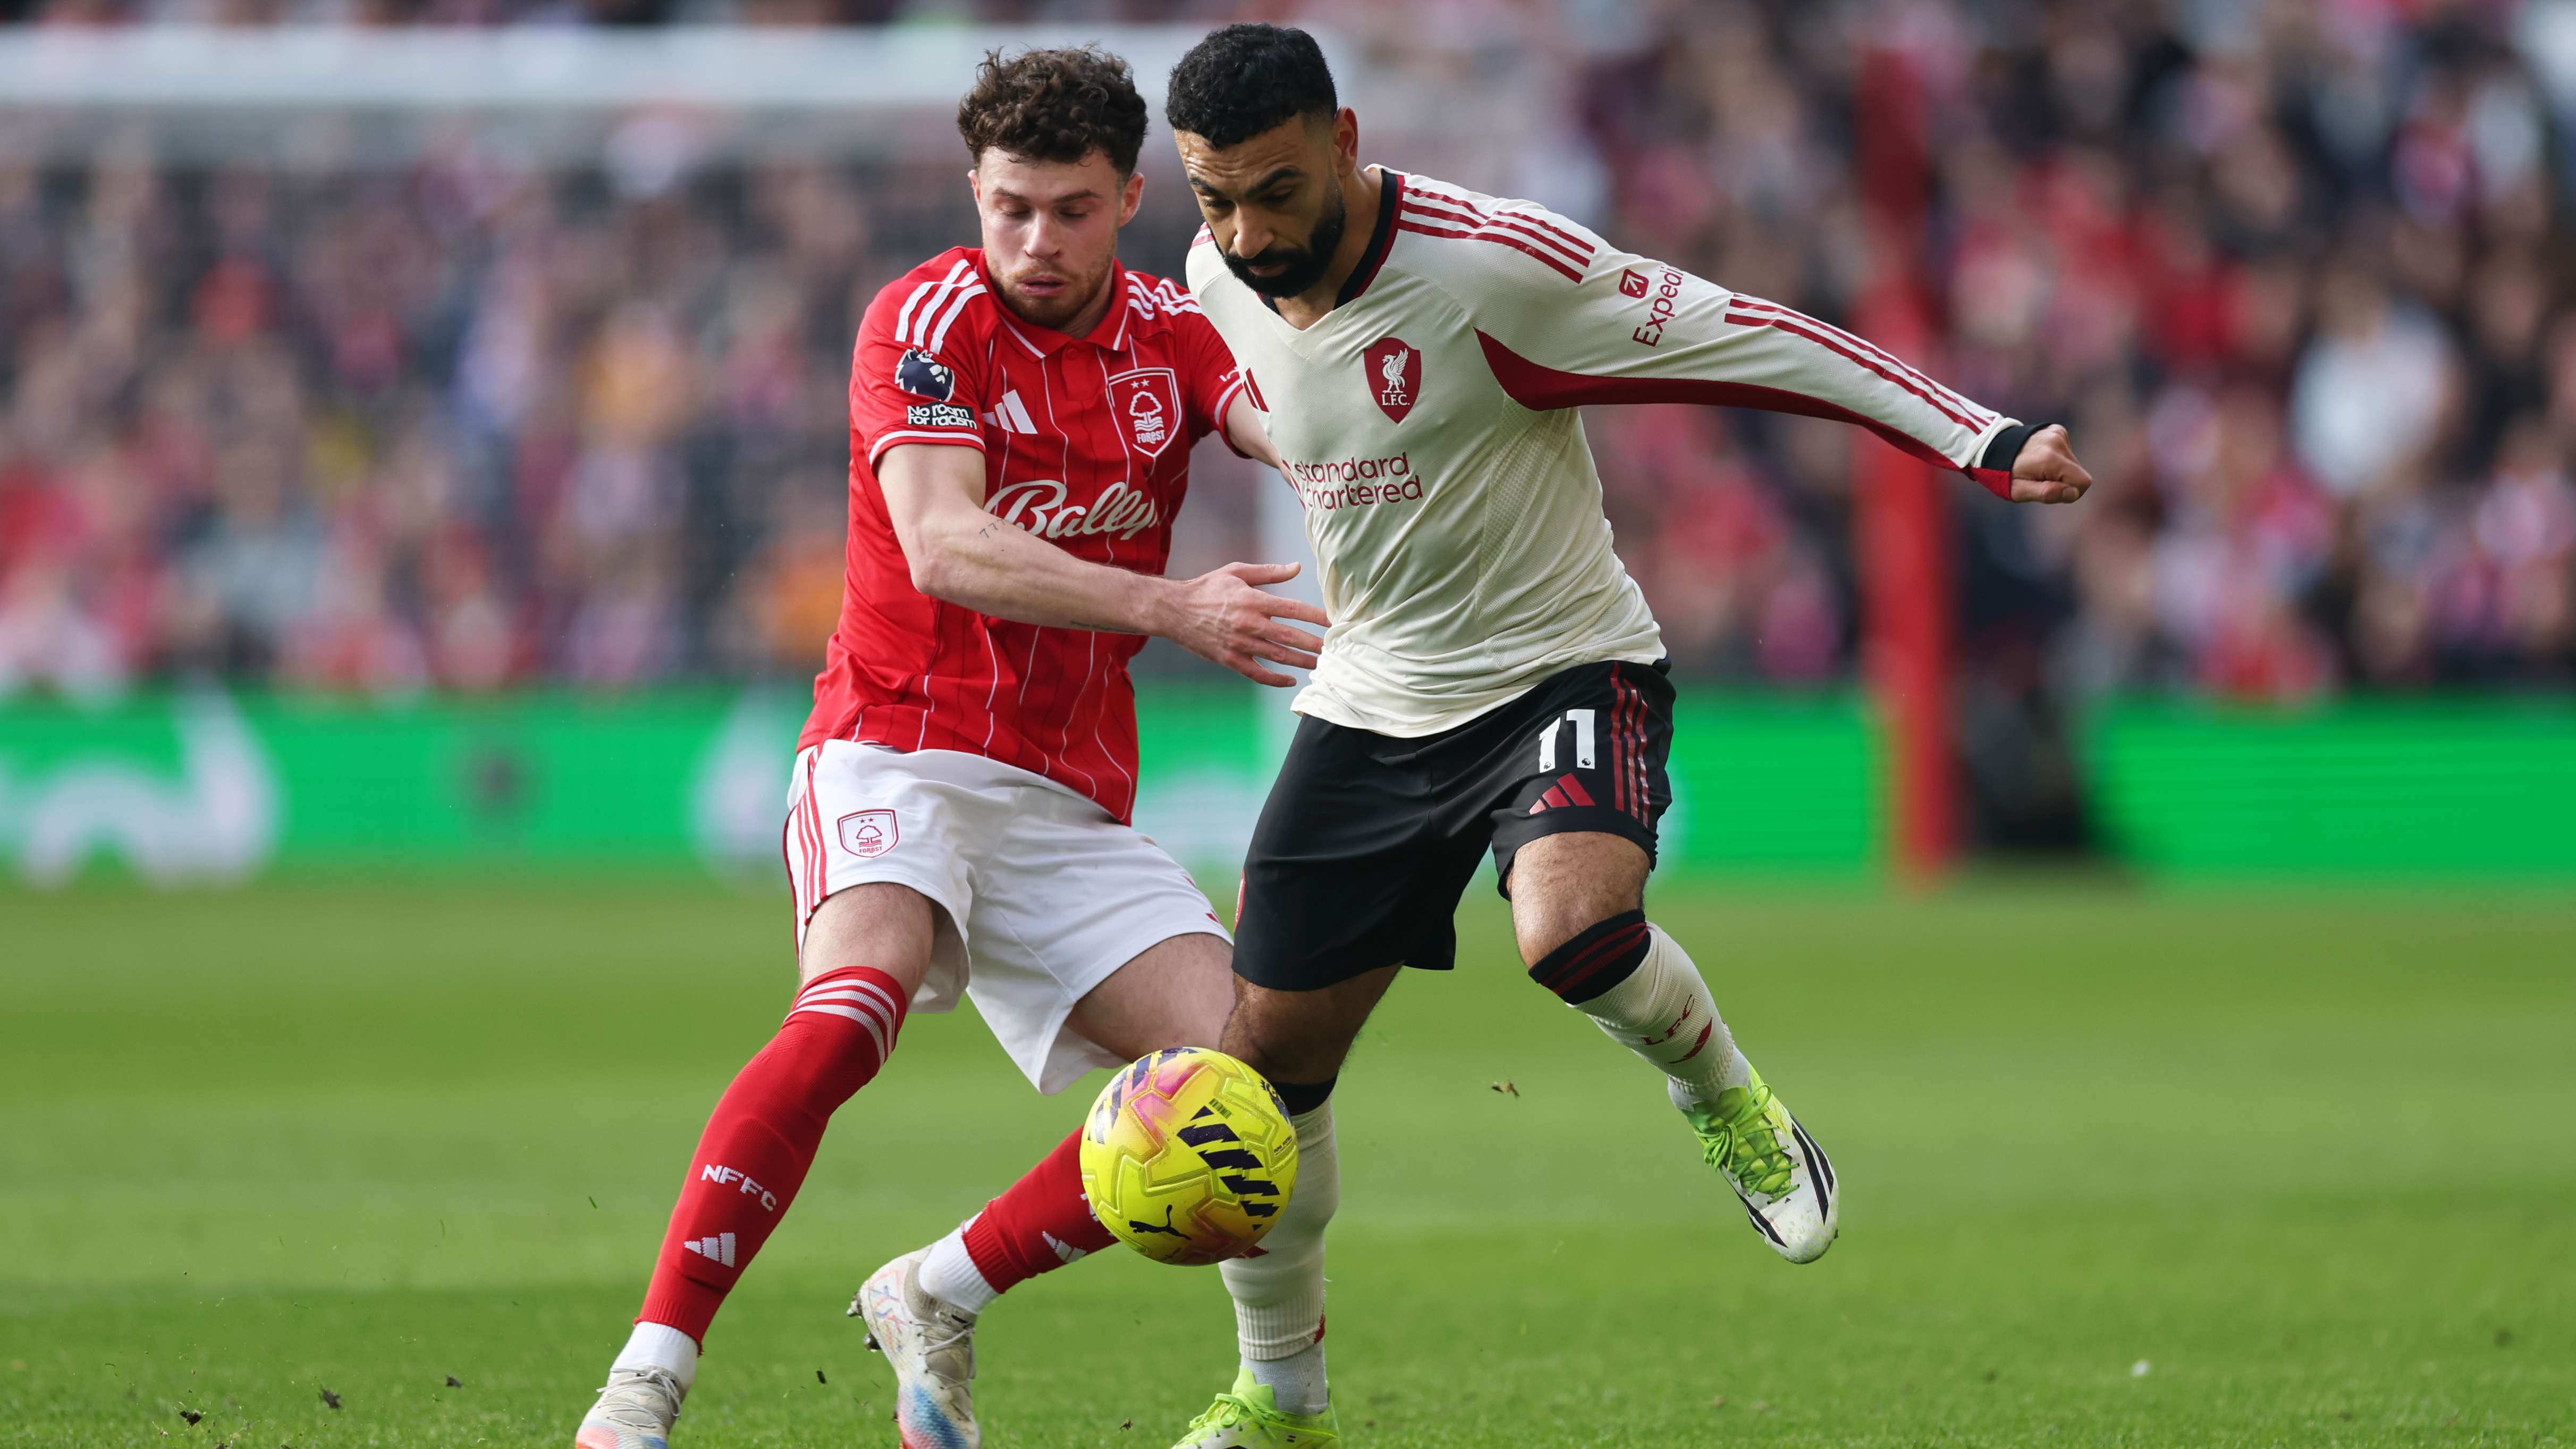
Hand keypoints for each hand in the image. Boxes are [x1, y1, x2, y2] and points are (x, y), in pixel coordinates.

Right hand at [1155, 562, 1330, 687]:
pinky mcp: (1230, 659)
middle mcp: (1249, 624)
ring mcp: (1240, 644)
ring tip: (1320, 665)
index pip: (1293, 609)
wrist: (1174, 610)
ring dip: (1302, 662)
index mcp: (1253, 600)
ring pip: (1278, 657)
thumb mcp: (1237, 572)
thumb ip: (1269, 572)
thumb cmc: (1207, 588)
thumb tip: (1297, 567)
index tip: (1333, 622)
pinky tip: (1290, 680)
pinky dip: (1275, 679)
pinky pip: (1257, 673)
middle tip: (1334, 650)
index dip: (1316, 616)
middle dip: (1315, 644)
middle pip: (1290, 637)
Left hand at [2008, 424, 2090, 503]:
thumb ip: (2047, 494)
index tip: (2051, 490)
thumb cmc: (2004, 474)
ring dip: (2058, 471)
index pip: (2083, 482)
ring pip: (2073, 463)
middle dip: (2062, 481)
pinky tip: (2039, 458)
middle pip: (2078, 473)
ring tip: (2036, 468)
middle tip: (2038, 480)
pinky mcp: (2057, 430)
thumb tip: (2072, 493)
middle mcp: (2057, 442)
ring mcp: (2058, 434)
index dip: (2070, 492)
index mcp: (2050, 459)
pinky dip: (2056, 459)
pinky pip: (2067, 452)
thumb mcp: (2020, 491)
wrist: (1992, 448)